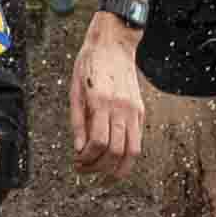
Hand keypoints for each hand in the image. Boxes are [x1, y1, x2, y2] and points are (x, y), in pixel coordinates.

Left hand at [70, 25, 146, 175]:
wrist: (114, 44)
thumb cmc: (90, 64)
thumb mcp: (75, 90)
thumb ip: (78, 121)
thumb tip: (78, 149)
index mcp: (101, 101)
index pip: (98, 142)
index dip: (87, 158)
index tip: (77, 161)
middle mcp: (121, 107)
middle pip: (115, 152)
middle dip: (99, 168)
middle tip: (85, 169)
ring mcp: (134, 110)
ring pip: (133, 151)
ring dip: (117, 168)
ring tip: (103, 173)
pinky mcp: (140, 110)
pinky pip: (137, 140)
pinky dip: (127, 154)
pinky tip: (113, 157)